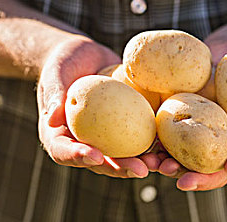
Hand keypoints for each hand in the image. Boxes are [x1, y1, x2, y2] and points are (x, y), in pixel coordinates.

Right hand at [37, 35, 160, 177]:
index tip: (96, 155)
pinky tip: (172, 144)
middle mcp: (84, 142)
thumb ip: (55, 94)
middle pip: (101, 162)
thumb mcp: (56, 73)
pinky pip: (141, 137)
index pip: (64, 152)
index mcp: (59, 135)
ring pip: (125, 156)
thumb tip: (53, 119)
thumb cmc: (64, 62)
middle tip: (140, 170)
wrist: (86, 55)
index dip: (79, 157)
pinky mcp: (127, 127)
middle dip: (122, 168)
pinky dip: (156, 144)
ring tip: (162, 164)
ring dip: (144, 162)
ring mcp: (108, 137)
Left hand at [158, 38, 226, 190]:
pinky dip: (152, 144)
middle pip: (213, 170)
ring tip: (155, 165)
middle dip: (199, 178)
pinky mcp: (176, 122)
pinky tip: (142, 146)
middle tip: (184, 181)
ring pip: (184, 159)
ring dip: (169, 167)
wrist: (225, 52)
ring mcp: (197, 136)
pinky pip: (164, 137)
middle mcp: (222, 145)